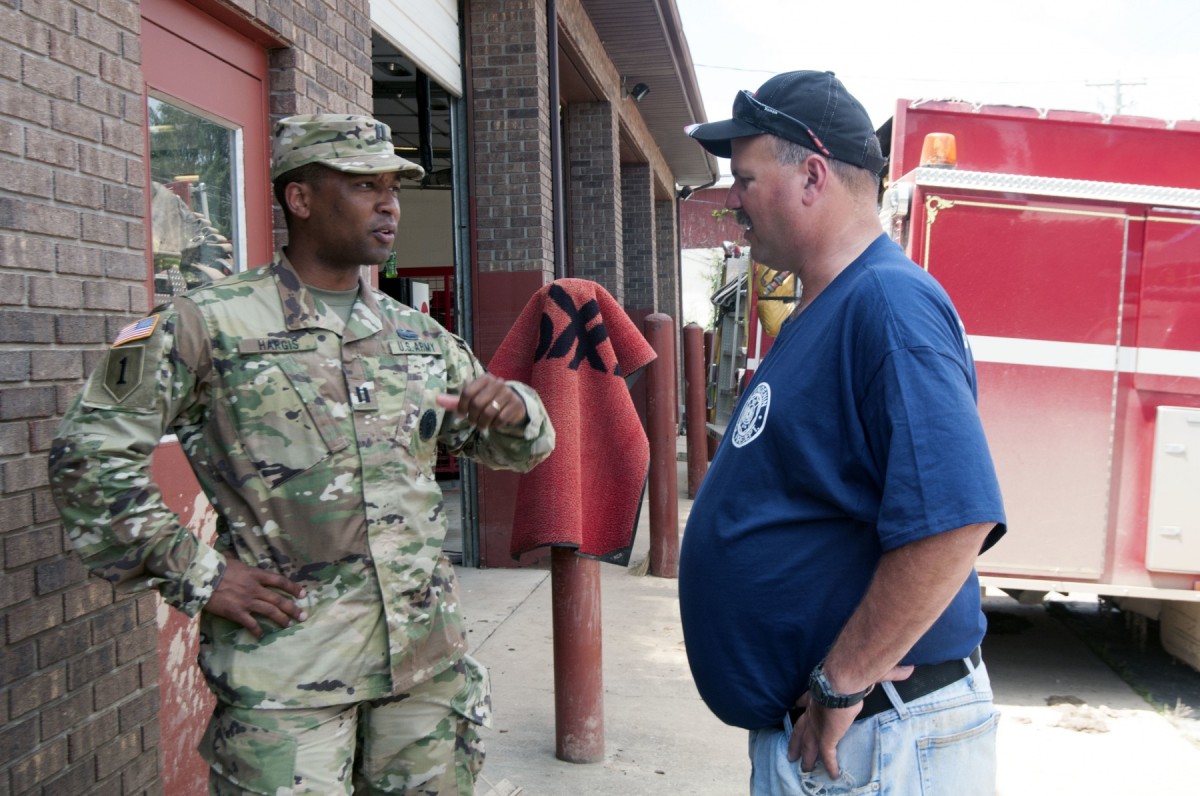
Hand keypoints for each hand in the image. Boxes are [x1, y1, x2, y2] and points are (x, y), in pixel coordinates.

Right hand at [204, 554, 306, 638]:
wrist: (201, 578)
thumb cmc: (216, 567)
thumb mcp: (235, 561)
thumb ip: (244, 566)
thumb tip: (242, 560)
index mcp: (255, 574)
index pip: (280, 581)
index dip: (293, 588)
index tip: (303, 594)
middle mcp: (255, 588)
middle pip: (278, 599)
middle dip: (292, 609)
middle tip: (303, 616)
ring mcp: (246, 601)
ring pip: (269, 611)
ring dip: (281, 619)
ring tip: (289, 625)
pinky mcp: (236, 612)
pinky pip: (251, 624)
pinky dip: (257, 630)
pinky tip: (262, 636)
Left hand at [436, 374, 526, 429]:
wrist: (514, 402)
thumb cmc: (489, 399)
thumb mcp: (473, 398)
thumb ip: (456, 400)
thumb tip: (437, 400)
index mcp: (484, 379)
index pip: (467, 392)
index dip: (461, 406)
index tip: (460, 415)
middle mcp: (497, 383)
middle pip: (477, 403)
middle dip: (472, 417)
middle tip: (472, 422)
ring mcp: (507, 393)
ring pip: (489, 412)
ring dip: (482, 423)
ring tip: (482, 426)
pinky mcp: (515, 404)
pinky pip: (500, 419)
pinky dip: (495, 425)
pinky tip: (494, 424)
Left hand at [787, 663, 913, 776]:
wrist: (843, 680)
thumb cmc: (853, 673)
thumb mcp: (867, 672)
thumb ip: (888, 673)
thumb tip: (908, 670)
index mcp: (819, 693)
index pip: (807, 699)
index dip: (802, 703)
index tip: (797, 704)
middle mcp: (814, 710)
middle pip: (800, 728)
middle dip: (795, 740)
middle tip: (791, 752)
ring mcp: (818, 725)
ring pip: (809, 745)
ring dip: (806, 756)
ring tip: (803, 767)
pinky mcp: (826, 737)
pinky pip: (827, 756)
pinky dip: (830, 766)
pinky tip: (833, 775)